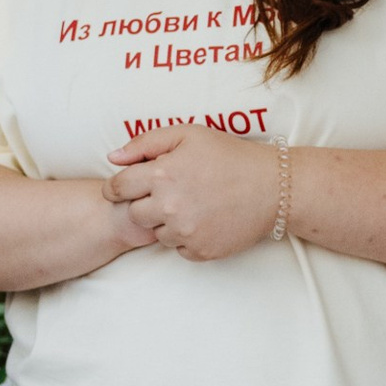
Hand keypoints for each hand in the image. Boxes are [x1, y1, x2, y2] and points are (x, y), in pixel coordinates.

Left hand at [104, 126, 277, 259]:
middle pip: (134, 214)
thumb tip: (113, 159)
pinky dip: (186, 237)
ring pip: (156, 233)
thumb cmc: (230, 156)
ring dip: (166, 222)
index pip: (117, 188)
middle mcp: (169, 206)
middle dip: (144, 204)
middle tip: (168, 194)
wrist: (273, 187)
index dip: (117, 187)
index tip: (125, 188)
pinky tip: (204, 220)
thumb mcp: (189, 135)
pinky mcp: (200, 250)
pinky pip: (178, 248)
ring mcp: (185, 231)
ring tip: (192, 205)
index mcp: (162, 174)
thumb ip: (145, 143)